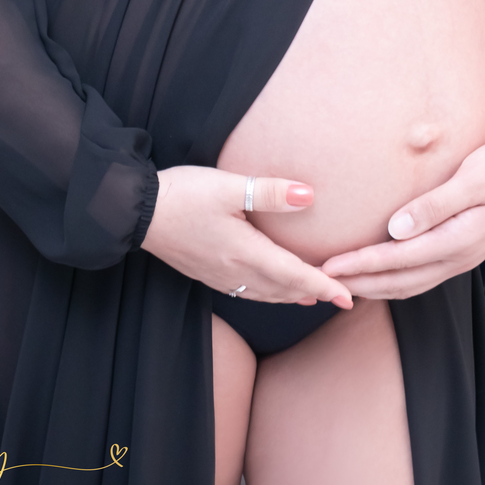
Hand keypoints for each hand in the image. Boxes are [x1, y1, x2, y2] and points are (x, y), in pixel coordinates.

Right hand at [141, 166, 352, 308]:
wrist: (136, 212)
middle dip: (313, 294)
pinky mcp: (206, 272)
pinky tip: (269, 288)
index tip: (348, 296)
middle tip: (342, 298)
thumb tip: (310, 195)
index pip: (294, 275)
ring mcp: (218, 275)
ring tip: (312, 297)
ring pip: (264, 293)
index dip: (324, 286)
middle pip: (282, 289)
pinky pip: (247, 291)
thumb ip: (270, 192)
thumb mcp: (229, 186)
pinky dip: (268, 293)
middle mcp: (233, 271)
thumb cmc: (183, 195)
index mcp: (244, 253)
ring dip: (291, 296)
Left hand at [321, 138, 484, 299]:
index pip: (398, 260)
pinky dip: (394, 280)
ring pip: (410, 284)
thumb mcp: (474, 177)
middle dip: (360, 284)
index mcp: (458, 240)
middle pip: (400, 281)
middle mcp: (458, 257)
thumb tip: (395, 228)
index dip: (361, 265)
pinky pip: (421, 276)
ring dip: (375, 287)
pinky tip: (379, 273)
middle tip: (321, 282)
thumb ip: (435, 204)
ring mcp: (462, 257)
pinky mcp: (463, 250)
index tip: (328, 266)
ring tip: (343, 284)